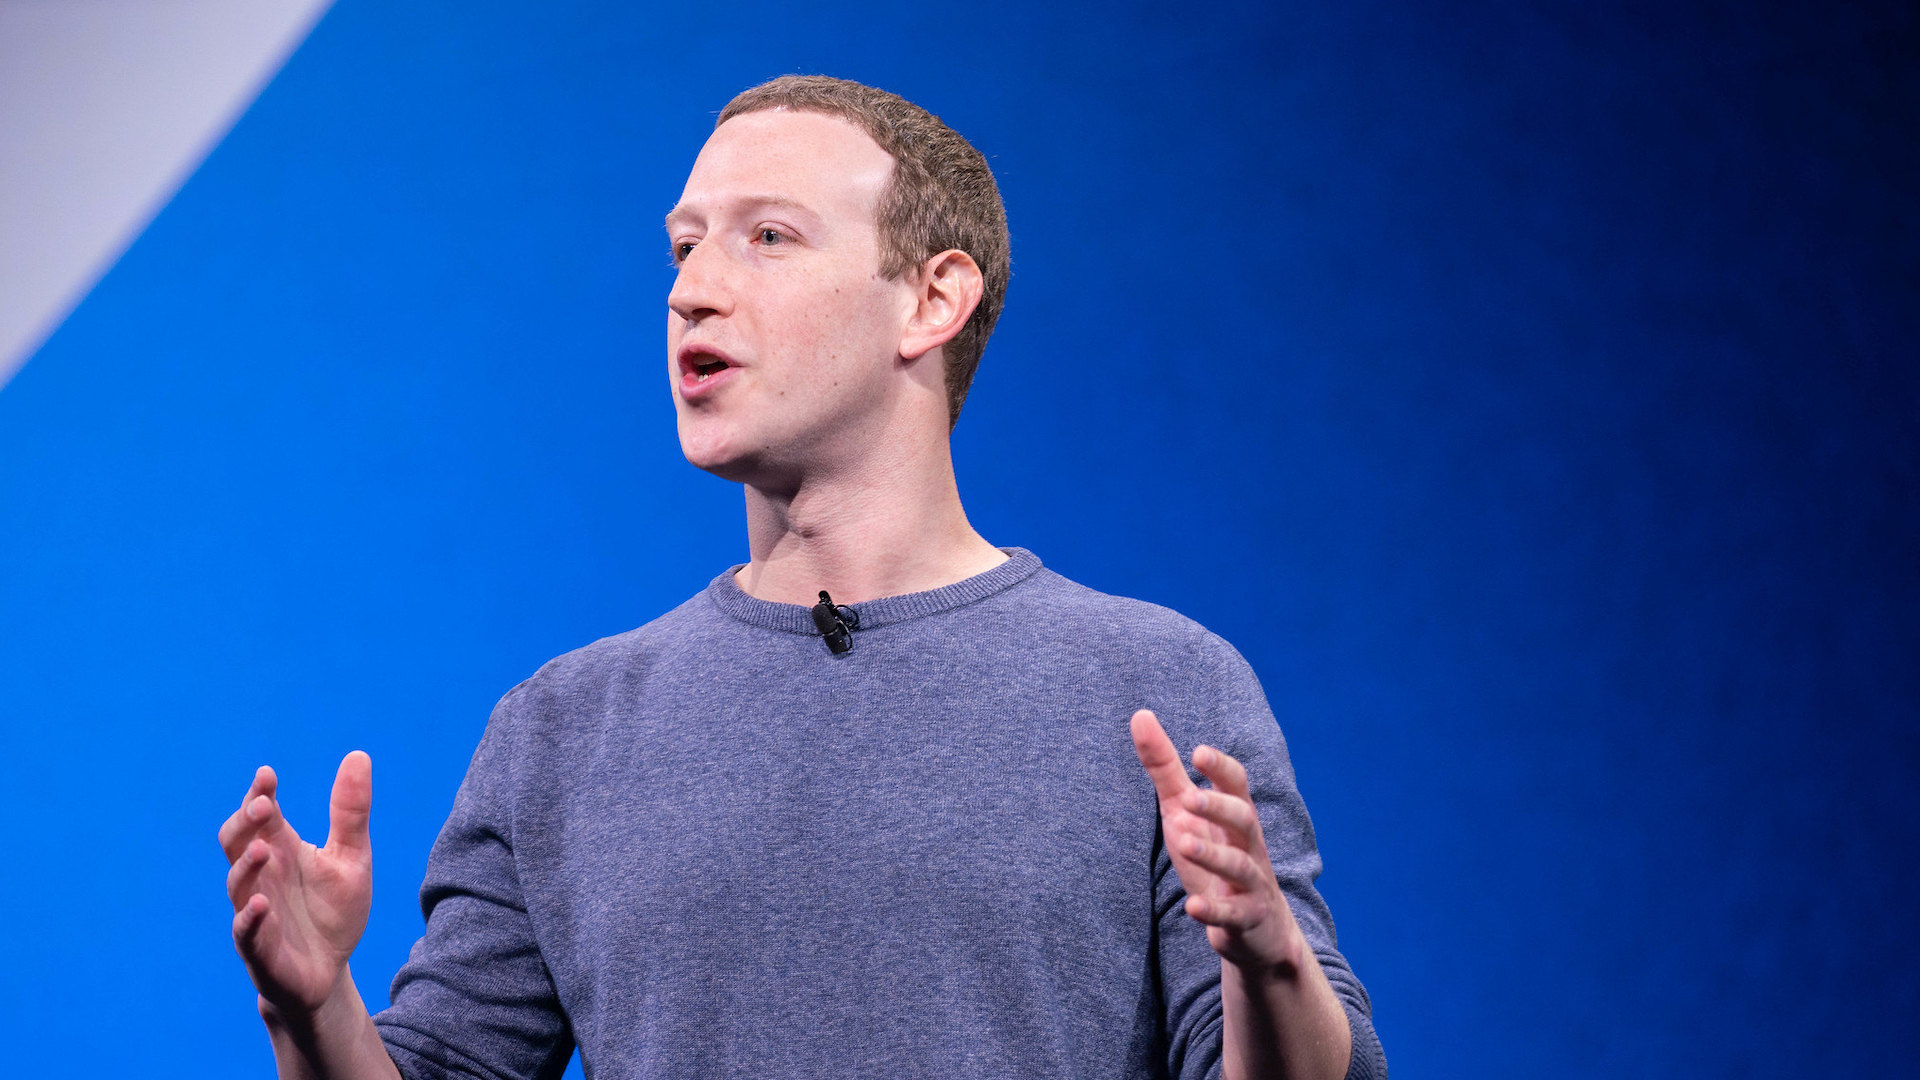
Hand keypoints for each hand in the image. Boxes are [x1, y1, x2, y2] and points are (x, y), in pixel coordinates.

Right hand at [218, 752, 373, 1017]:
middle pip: (236, 843)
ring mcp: (256, 912)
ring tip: (264, 849)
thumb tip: (357, 754)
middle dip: (245, 823)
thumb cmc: (333, 911)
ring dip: (247, 866)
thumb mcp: (352, 857)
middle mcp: (262, 877)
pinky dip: (250, 918)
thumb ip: (351, 813)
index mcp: (280, 851)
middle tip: (264, 805)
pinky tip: (261, 905)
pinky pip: (246, 933)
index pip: (260, 817)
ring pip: (237, 885)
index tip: (268, 775)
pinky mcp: (259, 949)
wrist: (330, 971)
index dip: (258, 795)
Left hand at [1130, 710, 1304, 973]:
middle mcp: (1249, 847)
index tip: (1197, 752)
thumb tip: (1140, 715)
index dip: (1221, 768)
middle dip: (1219, 807)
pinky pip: (1233, 916)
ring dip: (1214, 855)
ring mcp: (1251, 885)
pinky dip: (1214, 913)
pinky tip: (1193, 909)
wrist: (1259, 932)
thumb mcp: (1186, 814)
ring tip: (1184, 842)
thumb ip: (1165, 769)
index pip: (1238, 786)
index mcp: (1235, 818)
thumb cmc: (1215, 859)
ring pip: (1240, 867)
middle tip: (1188, 799)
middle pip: (1244, 820)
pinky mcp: (1245, 921)